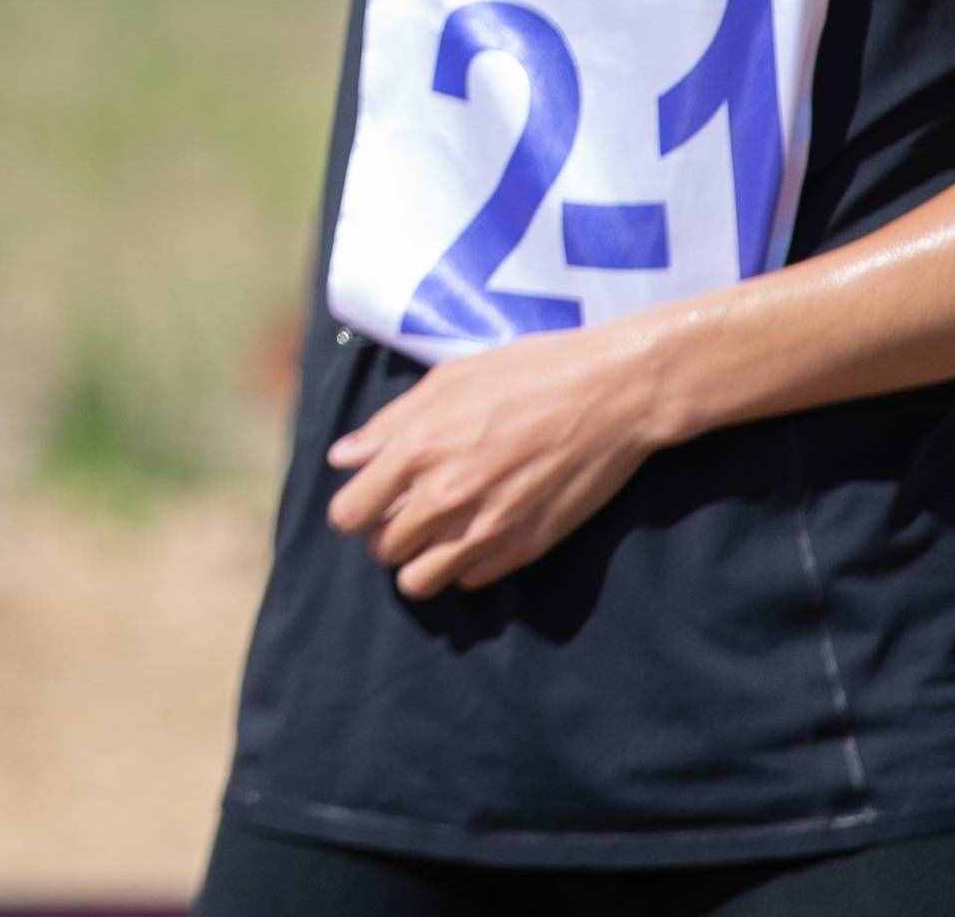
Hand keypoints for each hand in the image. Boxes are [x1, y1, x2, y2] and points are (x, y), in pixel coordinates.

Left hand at [321, 316, 692, 596]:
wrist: (611, 396)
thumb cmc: (529, 373)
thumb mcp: (449, 380)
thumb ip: (389, 424)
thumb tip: (343, 458)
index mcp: (418, 449)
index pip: (349, 514)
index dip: (352, 509)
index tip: (367, 499)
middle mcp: (444, 498)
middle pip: (381, 551)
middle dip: (386, 532)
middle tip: (409, 509)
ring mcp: (485, 530)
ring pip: (418, 582)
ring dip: (419, 560)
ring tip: (438, 531)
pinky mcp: (523, 549)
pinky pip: (469, 581)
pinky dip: (466, 564)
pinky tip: (481, 530)